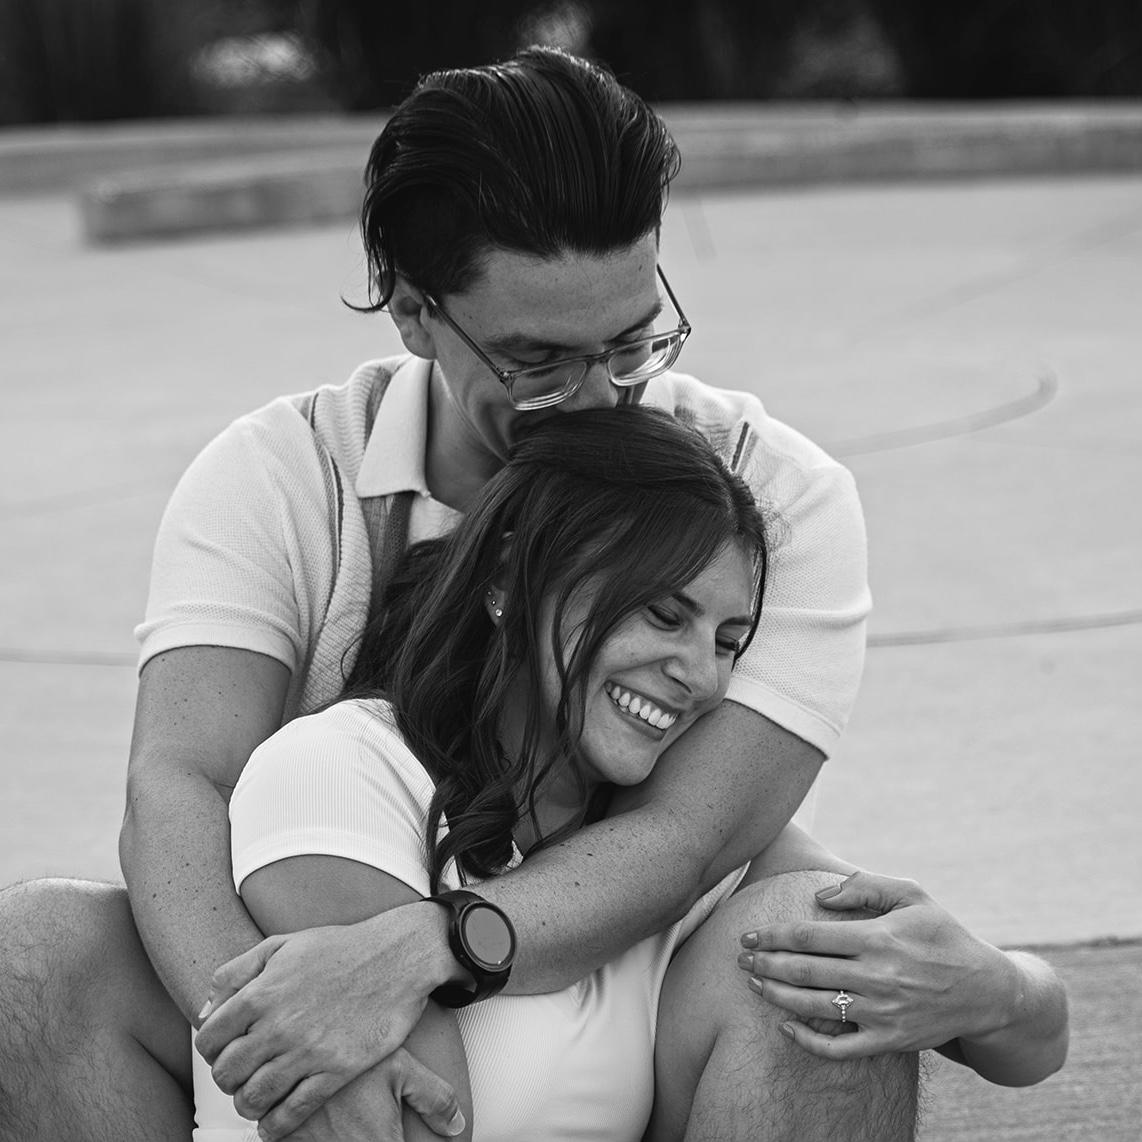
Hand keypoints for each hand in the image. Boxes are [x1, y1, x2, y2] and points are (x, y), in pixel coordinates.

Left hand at [195, 904, 449, 1132]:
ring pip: (254, 1098)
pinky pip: (293, 1112)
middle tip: (241, 1076)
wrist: (397, 957)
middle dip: (227, 1079)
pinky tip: (273, 1123)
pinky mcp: (336, 1070)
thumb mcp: (282, 945)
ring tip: (256, 1099)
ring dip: (248, 1104)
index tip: (225, 1051)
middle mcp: (278, 1025)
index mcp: (261, 992)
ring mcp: (307, 1050)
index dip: (212, 1050)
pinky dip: (275, 1125)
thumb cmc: (341, 947)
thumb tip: (206, 1011)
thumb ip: (235, 973)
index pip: (209, 1040)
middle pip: (227, 1074)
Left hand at [737, 871, 1017, 1059]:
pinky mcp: (889, 1041)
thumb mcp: (912, 895)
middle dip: (765, 965)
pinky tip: (786, 1027)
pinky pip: (840, 1047)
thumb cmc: (943, 934)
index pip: (809, 936)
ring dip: (776, 996)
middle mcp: (877, 976)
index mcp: (878, 937)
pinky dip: (808, 1040)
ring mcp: (883, 1012)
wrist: (987, 990)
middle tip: (741, 960)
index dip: (773, 936)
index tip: (749, 936)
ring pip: (814, 1007)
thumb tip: (819, 896)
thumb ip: (864, 886)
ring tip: (754, 984)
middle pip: (804, 971)